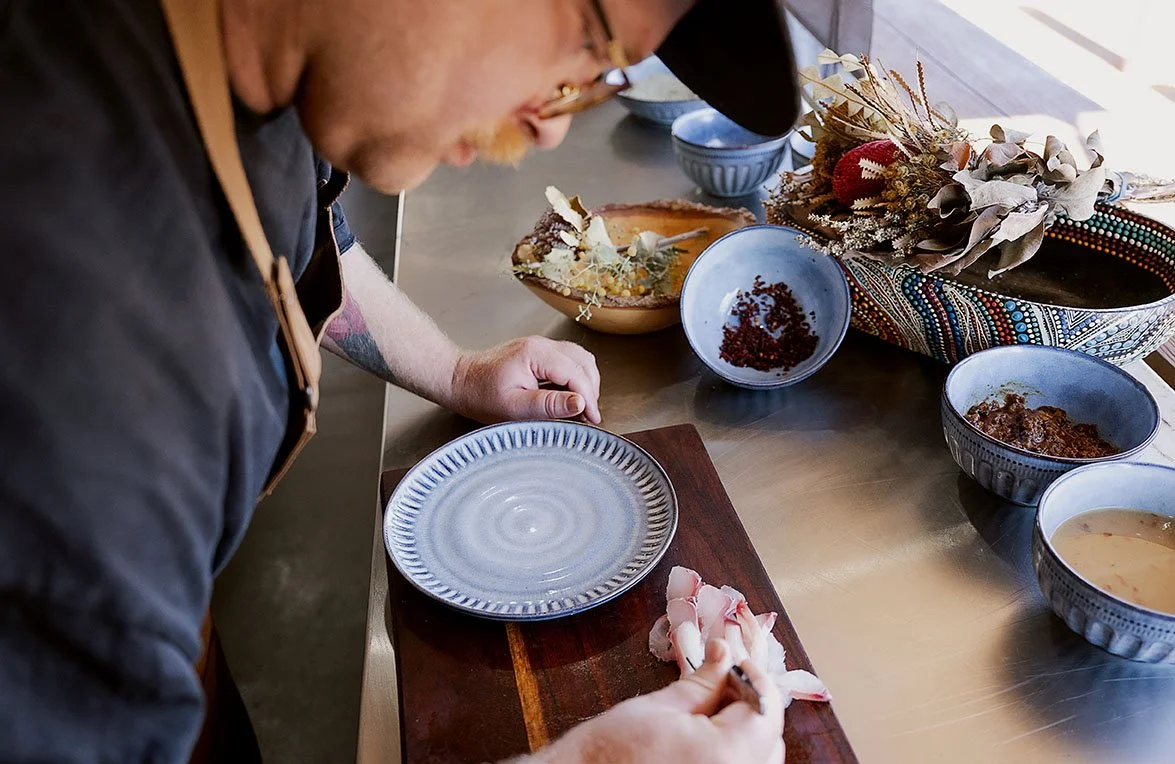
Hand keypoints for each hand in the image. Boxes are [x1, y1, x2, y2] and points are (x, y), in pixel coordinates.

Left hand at [449, 336, 601, 423]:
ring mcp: (540, 346)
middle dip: (590, 390)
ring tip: (581, 407)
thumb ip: (549, 405)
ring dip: (585, 382)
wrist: (459, 380)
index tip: (592, 418)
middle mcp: (541, 344)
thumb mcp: (514, 408)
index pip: (576, 373)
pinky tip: (569, 396)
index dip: (588, 398)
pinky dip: (575, 377)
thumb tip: (581, 403)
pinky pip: (567, 360)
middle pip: (582, 362)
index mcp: (535, 354)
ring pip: (578, 359)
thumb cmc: (480, 395)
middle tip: (588, 416)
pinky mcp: (538, 352)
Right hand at [526, 639, 784, 763]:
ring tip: (714, 708)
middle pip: (769, 736)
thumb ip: (703, 681)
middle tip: (722, 677)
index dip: (753, 674)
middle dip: (751, 701)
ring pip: (761, 758)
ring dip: (747, 730)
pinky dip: (737, 753)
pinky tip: (710, 738)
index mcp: (728, 754)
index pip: (765, 705)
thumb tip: (724, 652)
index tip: (733, 656)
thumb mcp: (660, 706)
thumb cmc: (611, 751)